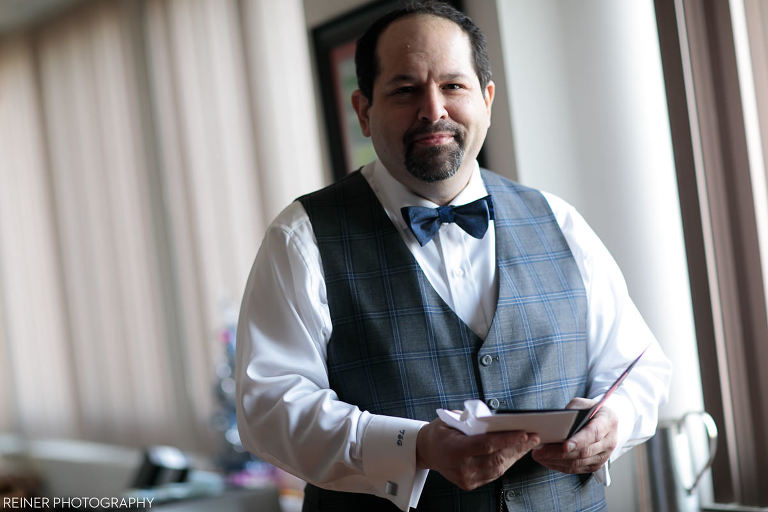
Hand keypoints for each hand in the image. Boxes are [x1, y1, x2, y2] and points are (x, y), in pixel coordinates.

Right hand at [416, 419, 539, 490]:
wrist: (426, 450)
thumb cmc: (441, 431)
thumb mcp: (452, 419)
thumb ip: (474, 421)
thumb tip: (500, 421)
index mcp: (454, 449)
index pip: (485, 445)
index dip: (506, 439)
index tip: (524, 432)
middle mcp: (460, 468)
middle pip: (496, 458)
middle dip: (517, 447)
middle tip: (534, 436)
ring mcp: (466, 479)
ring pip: (498, 468)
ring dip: (515, 455)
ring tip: (528, 443)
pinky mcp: (470, 484)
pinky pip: (494, 474)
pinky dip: (506, 462)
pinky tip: (515, 452)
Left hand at [530, 397, 616, 473]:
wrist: (605, 422)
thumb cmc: (590, 410)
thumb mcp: (583, 404)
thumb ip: (572, 411)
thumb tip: (554, 423)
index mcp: (607, 422)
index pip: (593, 433)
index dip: (579, 441)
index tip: (564, 446)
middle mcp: (609, 441)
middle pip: (583, 451)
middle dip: (559, 453)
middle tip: (540, 451)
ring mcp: (604, 455)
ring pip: (579, 463)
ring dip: (556, 461)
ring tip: (539, 456)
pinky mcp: (596, 465)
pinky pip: (577, 469)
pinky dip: (560, 466)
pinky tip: (546, 461)